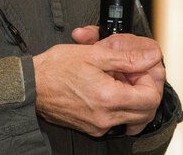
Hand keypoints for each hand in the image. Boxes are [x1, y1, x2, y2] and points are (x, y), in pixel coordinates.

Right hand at [33, 30, 165, 136]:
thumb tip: (151, 57)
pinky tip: (109, 90)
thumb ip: (127, 58)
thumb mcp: (94, 54)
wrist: (31, 85)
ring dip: (135, 101)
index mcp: (109, 98)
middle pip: (147, 112)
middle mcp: (106, 117)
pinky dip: (121, 107)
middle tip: (133, 74)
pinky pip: (118, 122)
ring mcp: (99, 125)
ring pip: (134, 120)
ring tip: (122, 82)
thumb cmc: (56, 68)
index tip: (139, 68)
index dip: (150, 79)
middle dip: (146, 90)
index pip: (150, 97)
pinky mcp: (92, 128)